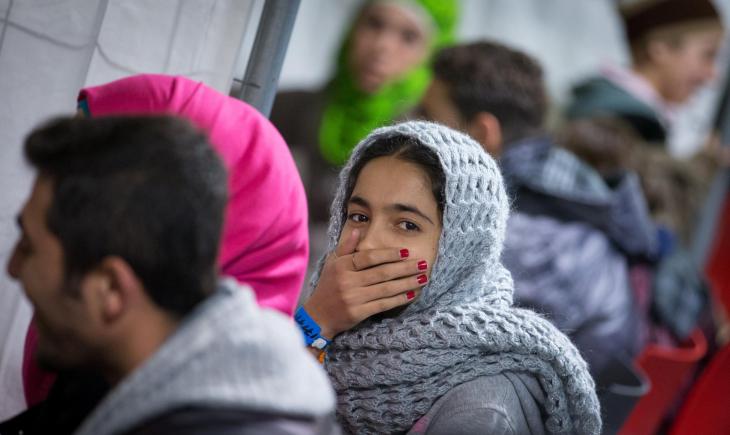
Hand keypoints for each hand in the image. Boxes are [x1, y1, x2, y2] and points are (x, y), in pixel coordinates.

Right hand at [303, 229, 428, 338]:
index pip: (369, 257)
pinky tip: (412, 294)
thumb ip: (346, 246)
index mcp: (342, 266)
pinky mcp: (358, 313)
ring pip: (386, 288)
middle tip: (423, 263)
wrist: (318, 316)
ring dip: (408, 282)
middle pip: (382, 272)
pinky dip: (400, 299)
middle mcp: (347, 281)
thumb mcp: (332, 263)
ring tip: (423, 277)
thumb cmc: (327, 286)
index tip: (406, 251)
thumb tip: (359, 229)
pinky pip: (384, 304)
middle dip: (405, 267)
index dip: (389, 254)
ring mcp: (353, 298)